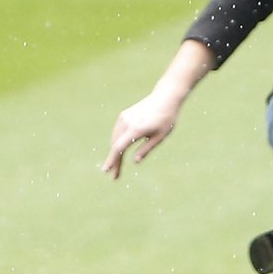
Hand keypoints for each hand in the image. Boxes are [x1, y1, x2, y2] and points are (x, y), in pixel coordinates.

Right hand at [102, 39, 213, 179]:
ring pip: (115, 139)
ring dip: (115, 153)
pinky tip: (119, 152)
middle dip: (114, 161)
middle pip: (115, 145)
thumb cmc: (166, 119)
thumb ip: (146, 149)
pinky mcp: (124, 115)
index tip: (106, 171)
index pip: (119, 147)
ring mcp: (124, 117)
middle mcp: (127, 122)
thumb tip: (134, 160)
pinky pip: (117, 132)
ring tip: (117, 166)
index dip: (112, 160)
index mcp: (137, 129)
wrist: (165, 97)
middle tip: (115, 176)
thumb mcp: (159, 137)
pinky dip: (117, 143)